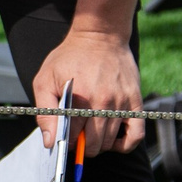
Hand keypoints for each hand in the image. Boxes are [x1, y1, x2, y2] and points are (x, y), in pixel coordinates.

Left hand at [35, 27, 143, 157]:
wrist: (100, 34)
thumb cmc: (70, 57)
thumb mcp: (45, 79)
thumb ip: (45, 112)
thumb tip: (49, 142)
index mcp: (79, 98)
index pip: (72, 137)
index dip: (67, 141)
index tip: (65, 136)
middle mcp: (102, 102)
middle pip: (93, 144)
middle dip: (82, 146)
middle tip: (78, 136)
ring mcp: (121, 103)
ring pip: (111, 142)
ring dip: (99, 144)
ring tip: (92, 133)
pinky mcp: (135, 101)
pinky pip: (136, 135)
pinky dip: (125, 144)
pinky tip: (114, 140)